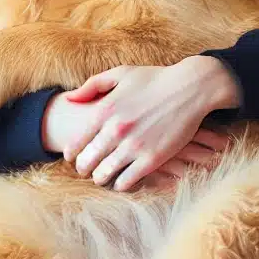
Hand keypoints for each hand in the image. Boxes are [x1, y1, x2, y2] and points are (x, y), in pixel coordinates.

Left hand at [56, 56, 241, 191]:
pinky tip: (122, 181)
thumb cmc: (155, 79)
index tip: (73, 158)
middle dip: (84, 169)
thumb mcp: (120, 74)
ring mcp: (134, 146)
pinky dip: (121, 184)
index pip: (76, 143)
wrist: (191, 87)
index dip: (72, 154)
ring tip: (102, 177)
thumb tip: (68, 100)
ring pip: (104, 174)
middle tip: (86, 171)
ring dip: (100, 178)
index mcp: (104, 110)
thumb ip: (91, 86)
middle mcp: (116, 130)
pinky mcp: (153, 158)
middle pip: (87, 162)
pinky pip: (127, 181)